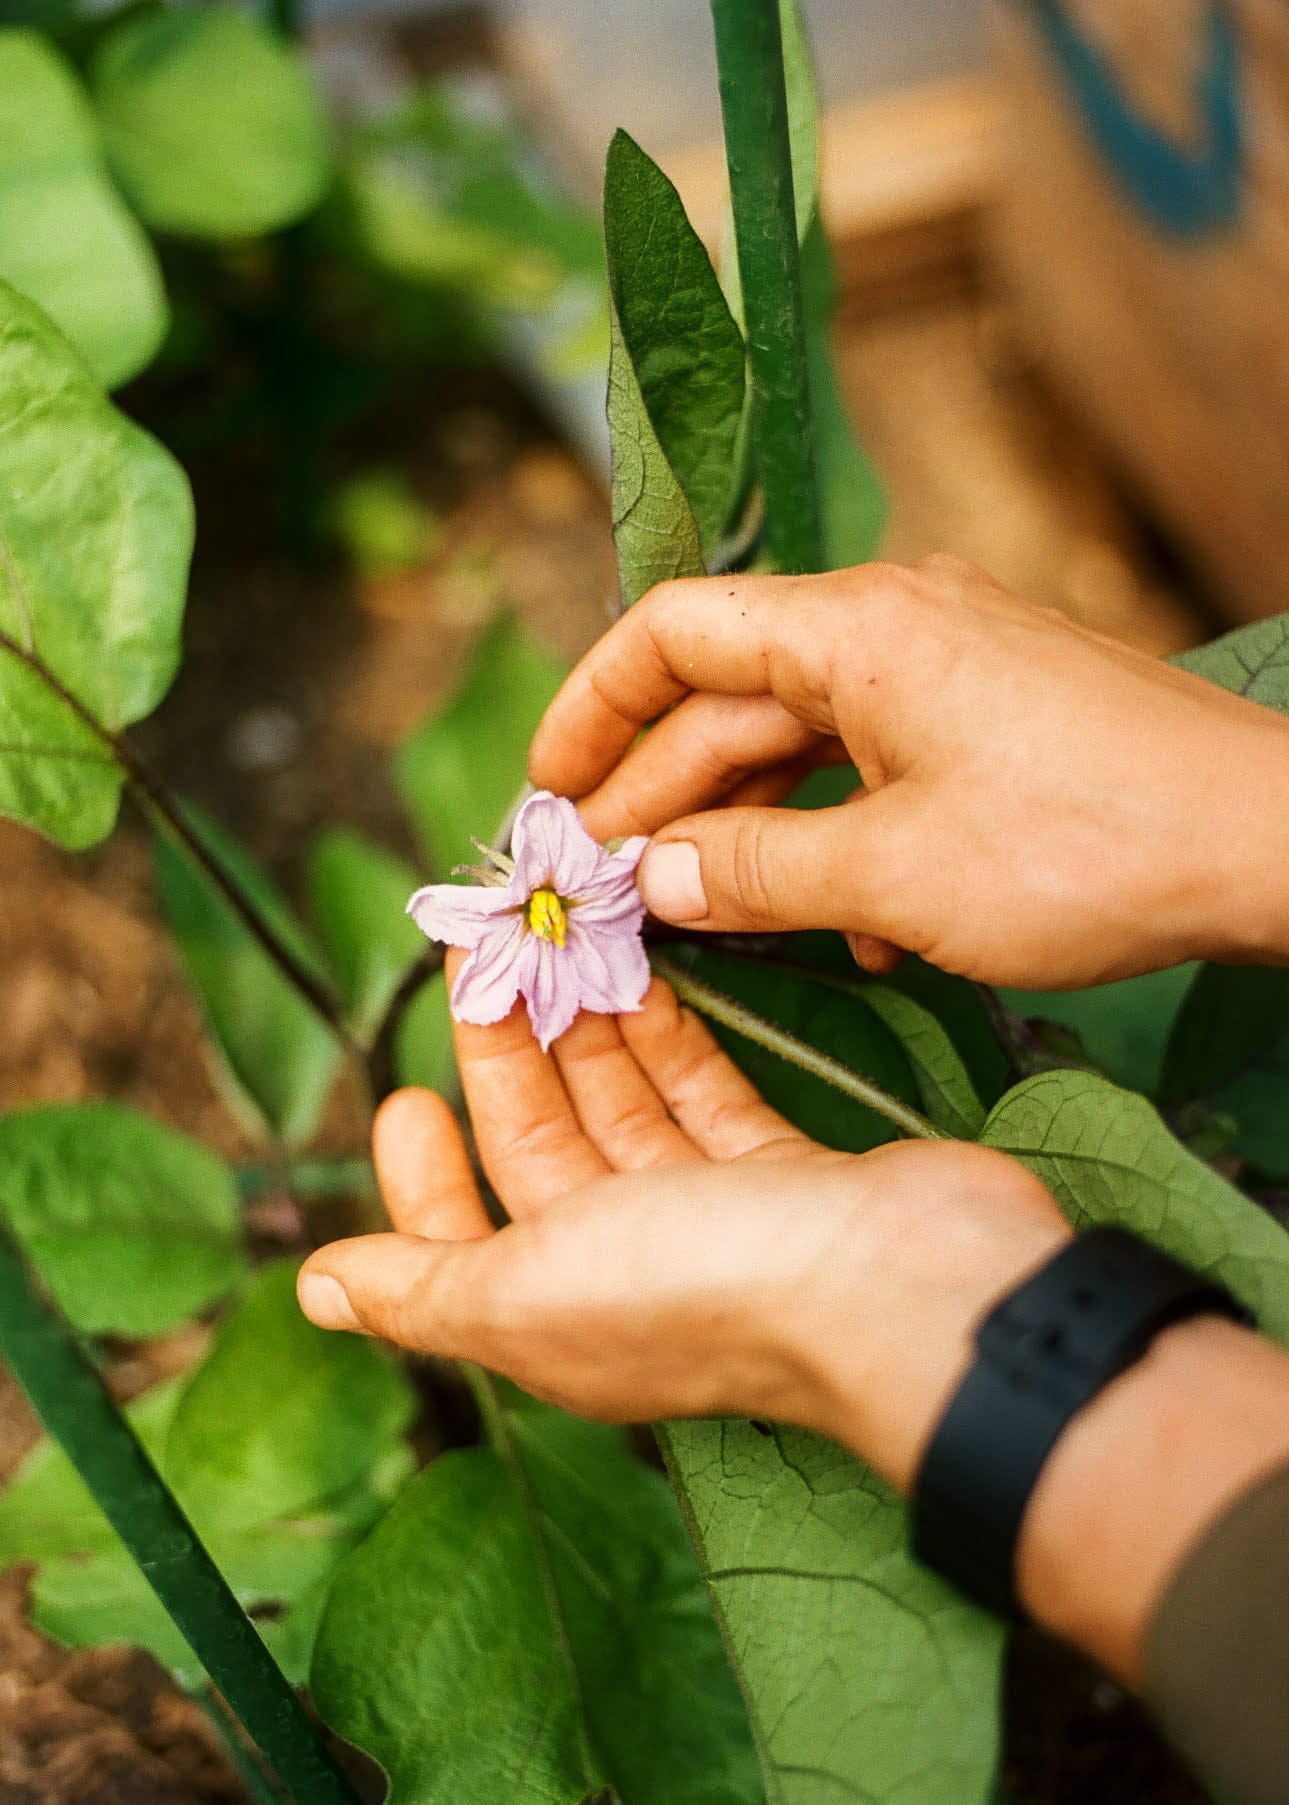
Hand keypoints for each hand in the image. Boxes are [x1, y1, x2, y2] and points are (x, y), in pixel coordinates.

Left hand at [298, 976, 1288, 1684]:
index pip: (460, 1240)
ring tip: (549, 941)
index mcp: (555, 1315)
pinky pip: (705, 1096)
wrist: (907, 1287)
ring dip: (583, 1032)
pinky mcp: (784, 1173)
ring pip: (624, 1111)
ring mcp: (713, 1222)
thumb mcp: (530, 1292)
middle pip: (544, 1150)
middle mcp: (629, 1273)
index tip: (403, 1089)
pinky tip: (640, 976)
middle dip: (504, 1054)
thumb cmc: (709, 1286)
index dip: (422, 1172)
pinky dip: (670, 1041)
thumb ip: (423, 1288)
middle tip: (481, 954)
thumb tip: (315, 1290)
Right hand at [528, 558, 1288, 986]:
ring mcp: (951, 672)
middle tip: (603, 889)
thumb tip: (648, 881)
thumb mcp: (891, 873)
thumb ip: (751, 872)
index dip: (594, 707)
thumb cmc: (1084, 847)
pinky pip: (880, 771)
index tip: (548, 790)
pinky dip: (842, 841)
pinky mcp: (994, 722)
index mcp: (856, 629)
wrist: (1272, 844)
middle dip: (661, 798)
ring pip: (806, 747)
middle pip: (732, 701)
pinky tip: (846, 930)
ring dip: (751, 835)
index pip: (676, 632)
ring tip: (700, 924)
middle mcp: (895, 627)